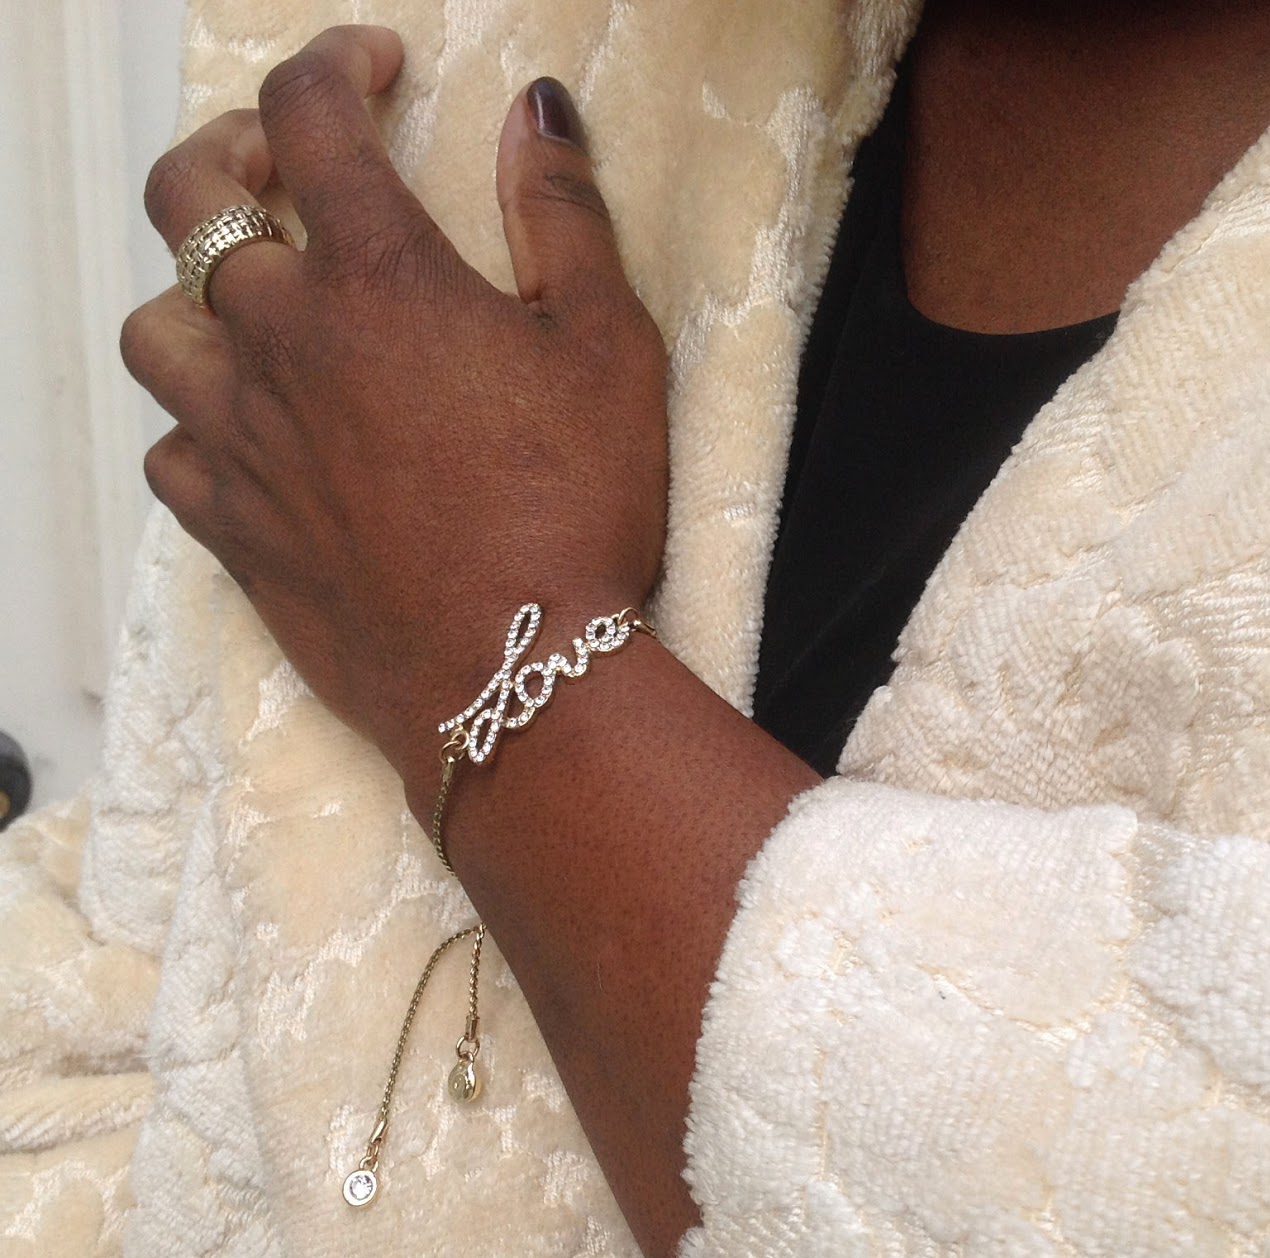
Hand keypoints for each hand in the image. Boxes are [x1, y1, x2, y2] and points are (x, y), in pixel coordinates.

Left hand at [120, 26, 668, 796]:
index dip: (335, 64)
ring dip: (194, 297)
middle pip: (190, 202)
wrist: (513, 676)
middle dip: (228, 154)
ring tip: (250, 310)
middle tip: (274, 164)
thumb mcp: (609, 349)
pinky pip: (169, 451)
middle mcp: (283, 344)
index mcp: (378, 278)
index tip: (371, 68)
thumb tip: (534, 110)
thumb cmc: (574, 512)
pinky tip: (250, 435)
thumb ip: (563, 216)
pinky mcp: (234, 531)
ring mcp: (243, 441)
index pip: (311, 116)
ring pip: (155, 329)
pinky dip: (197, 423)